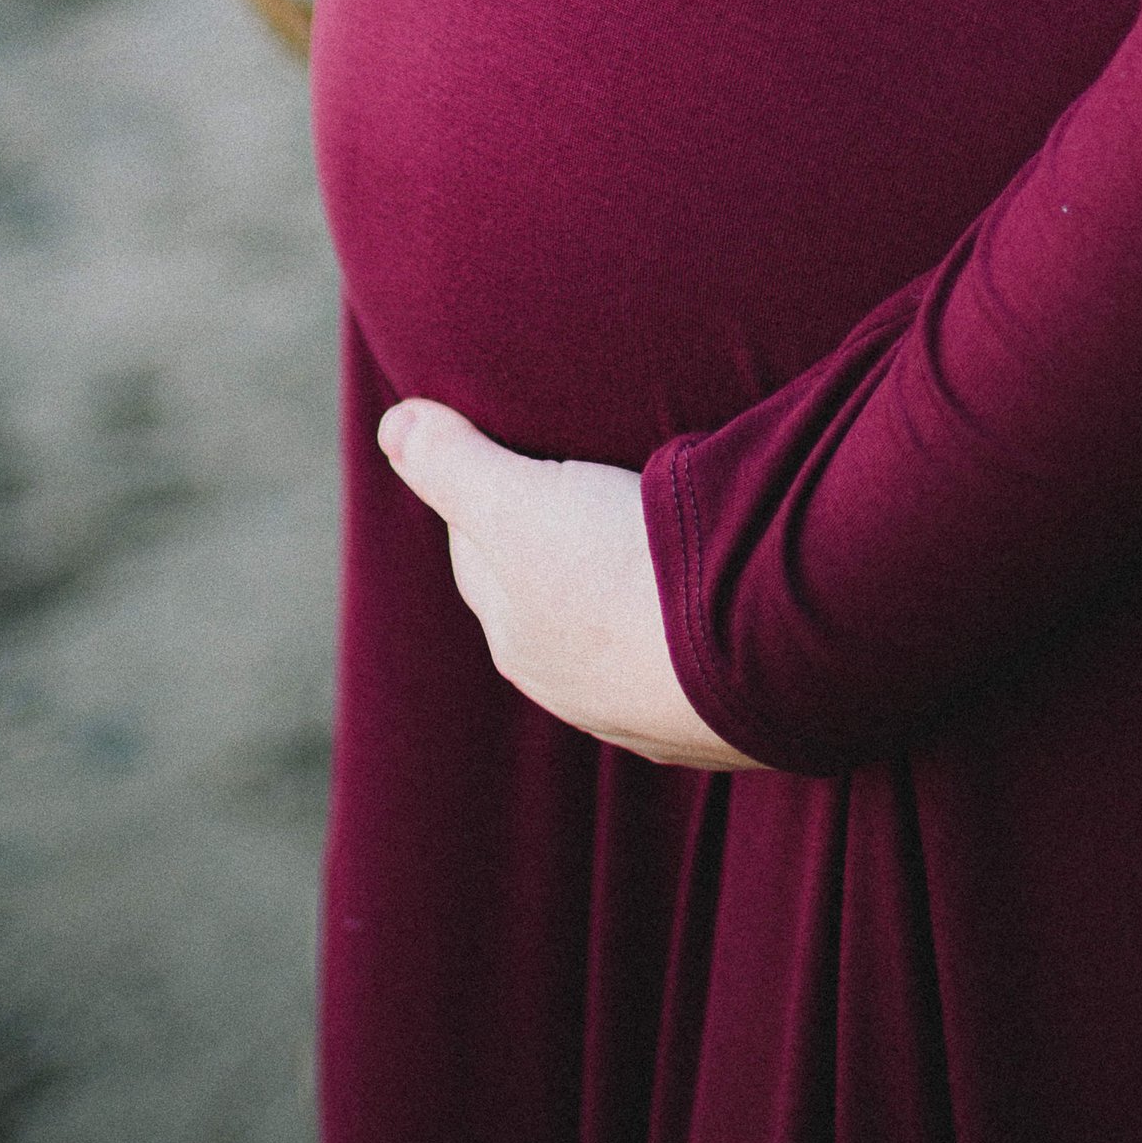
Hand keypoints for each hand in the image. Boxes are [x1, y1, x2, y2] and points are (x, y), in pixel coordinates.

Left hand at [376, 397, 762, 771]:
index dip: (497, 489)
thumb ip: (453, 464)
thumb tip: (392, 426)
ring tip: (662, 536)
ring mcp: (650, 709)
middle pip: (549, 596)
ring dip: (631, 590)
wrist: (749, 655)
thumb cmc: (622, 570)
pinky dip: (691, 628)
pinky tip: (716, 600)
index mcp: (517, 636)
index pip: (483, 550)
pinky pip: (691, 661)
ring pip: (622, 635)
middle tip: (595, 479)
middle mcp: (573, 687)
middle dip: (560, 545)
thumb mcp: (521, 501)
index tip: (529, 443)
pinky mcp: (721, 716)